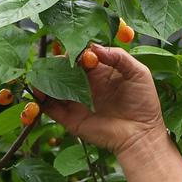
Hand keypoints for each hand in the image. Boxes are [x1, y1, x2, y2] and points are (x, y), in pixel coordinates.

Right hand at [35, 44, 167, 155]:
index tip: (74, 53)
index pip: (81, 56)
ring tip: (37, 76)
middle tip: (51, 63)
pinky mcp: (70, 118)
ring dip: (43, 81)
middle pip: (64, 70)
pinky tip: (37, 93)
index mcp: (101, 71)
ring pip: (53, 87)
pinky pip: (51, 108)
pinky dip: (40, 101)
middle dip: (54, 65)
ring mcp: (76, 101)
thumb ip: (118, 56)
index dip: (76, 52)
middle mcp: (86, 84)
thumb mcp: (138, 72)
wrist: (141, 134)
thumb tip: (93, 47)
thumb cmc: (144, 103)